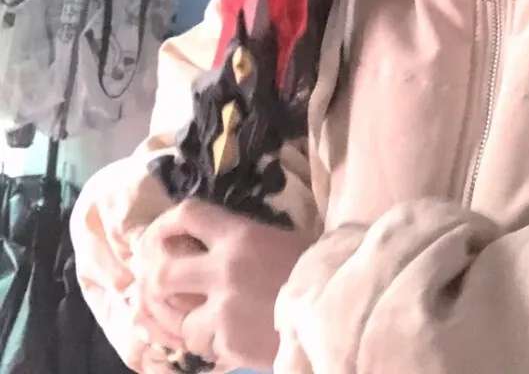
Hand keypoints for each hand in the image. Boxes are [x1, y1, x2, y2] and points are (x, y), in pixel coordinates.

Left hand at [134, 199, 311, 370]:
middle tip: (163, 288)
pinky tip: (228, 339)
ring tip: (195, 320)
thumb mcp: (277, 240)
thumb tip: (200, 245)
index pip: (187, 215)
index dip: (165, 224)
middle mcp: (224, 268)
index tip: (159, 236)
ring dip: (182, 322)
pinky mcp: (228, 343)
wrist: (338, 308)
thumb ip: (238, 241)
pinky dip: (210, 345)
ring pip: (176, 319)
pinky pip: (202, 347)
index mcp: (240, 235)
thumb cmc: (315, 267)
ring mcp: (223, 309)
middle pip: (162, 272)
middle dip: (157, 283)